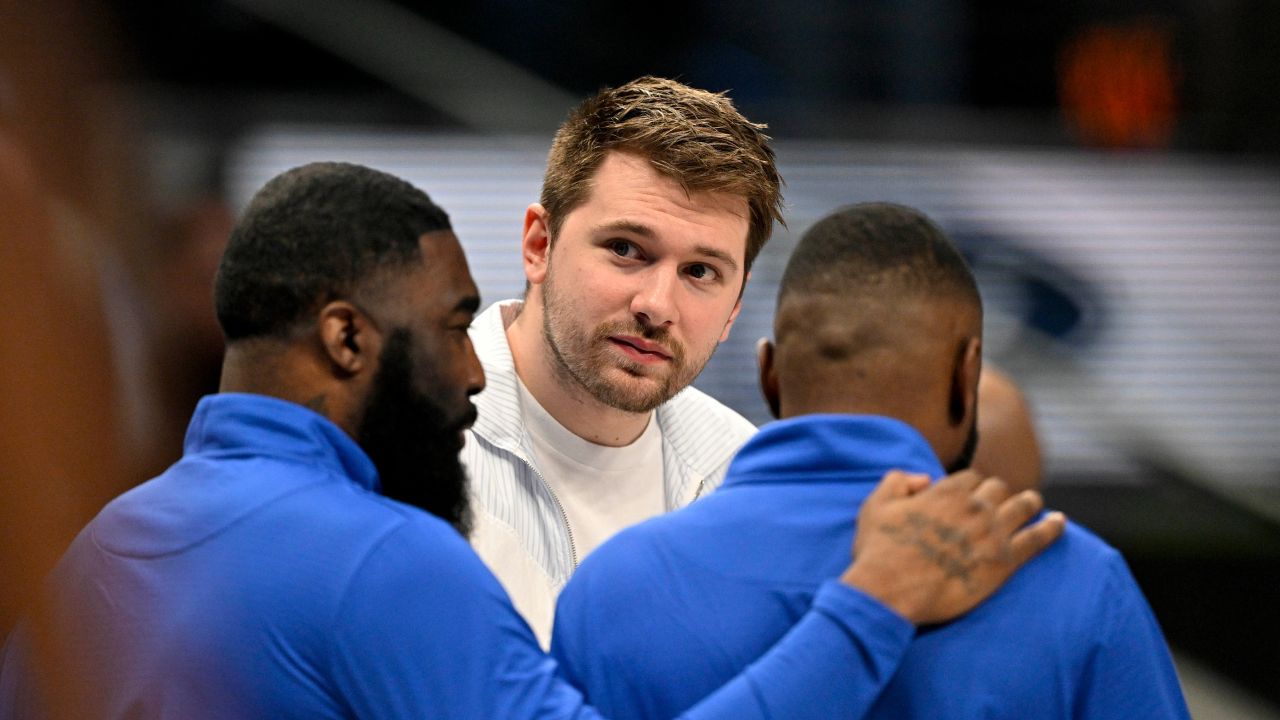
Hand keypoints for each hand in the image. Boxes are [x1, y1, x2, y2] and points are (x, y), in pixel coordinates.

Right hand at [840, 469, 1065, 624]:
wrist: (890, 590)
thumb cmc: (879, 550)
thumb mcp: (875, 505)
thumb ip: (898, 480)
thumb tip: (926, 479)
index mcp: (946, 491)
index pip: (971, 477)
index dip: (971, 485)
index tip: (969, 495)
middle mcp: (974, 507)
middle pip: (999, 488)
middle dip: (998, 492)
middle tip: (998, 502)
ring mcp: (993, 533)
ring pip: (1023, 505)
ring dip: (1028, 501)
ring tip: (1032, 503)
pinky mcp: (1005, 562)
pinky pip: (1038, 539)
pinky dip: (1051, 528)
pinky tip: (1059, 522)